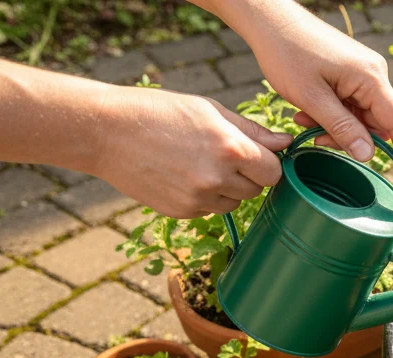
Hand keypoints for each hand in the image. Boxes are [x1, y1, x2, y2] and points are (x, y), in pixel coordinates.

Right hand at [93, 86, 290, 217]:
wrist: (106, 131)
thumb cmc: (160, 112)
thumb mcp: (210, 111)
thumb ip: (252, 131)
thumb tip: (286, 143)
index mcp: (232, 149)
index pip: (274, 172)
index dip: (268, 164)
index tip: (256, 156)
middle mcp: (219, 178)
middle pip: (257, 190)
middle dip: (247, 176)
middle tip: (220, 155)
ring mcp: (199, 198)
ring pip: (234, 203)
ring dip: (226, 188)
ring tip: (197, 163)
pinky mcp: (182, 211)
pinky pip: (209, 210)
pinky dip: (203, 197)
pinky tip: (181, 174)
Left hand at [237, 9, 392, 179]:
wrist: (271, 21)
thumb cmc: (288, 53)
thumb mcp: (312, 98)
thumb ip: (342, 128)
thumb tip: (369, 156)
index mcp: (370, 78)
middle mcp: (374, 74)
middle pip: (376, 123)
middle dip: (349, 138)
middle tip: (315, 140)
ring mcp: (363, 73)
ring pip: (360, 117)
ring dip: (336, 127)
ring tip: (304, 122)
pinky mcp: (351, 73)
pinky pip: (350, 104)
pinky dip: (332, 114)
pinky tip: (308, 113)